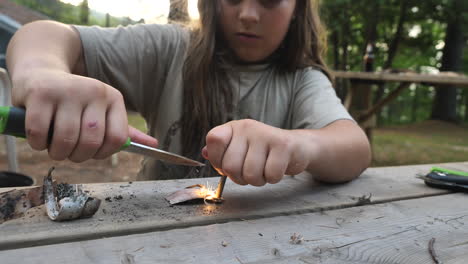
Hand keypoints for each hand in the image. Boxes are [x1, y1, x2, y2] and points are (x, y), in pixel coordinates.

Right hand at [12, 68, 156, 161]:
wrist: (40, 72)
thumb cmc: (75, 101)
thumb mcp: (102, 111)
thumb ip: (124, 130)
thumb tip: (153, 144)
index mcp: (113, 98)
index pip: (118, 139)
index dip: (103, 154)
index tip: (92, 152)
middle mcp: (94, 91)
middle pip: (91, 142)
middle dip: (78, 156)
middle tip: (68, 152)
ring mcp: (67, 90)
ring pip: (66, 140)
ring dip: (57, 153)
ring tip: (54, 146)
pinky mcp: (40, 93)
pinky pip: (38, 133)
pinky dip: (37, 143)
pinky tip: (39, 137)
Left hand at [202, 119, 310, 185]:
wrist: (297, 147)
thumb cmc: (264, 152)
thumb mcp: (240, 148)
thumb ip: (221, 152)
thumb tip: (204, 154)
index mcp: (234, 127)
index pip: (213, 140)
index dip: (217, 160)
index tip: (228, 165)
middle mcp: (248, 127)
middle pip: (230, 165)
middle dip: (240, 178)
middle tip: (250, 171)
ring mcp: (266, 135)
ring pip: (250, 174)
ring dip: (258, 180)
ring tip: (264, 170)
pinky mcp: (284, 145)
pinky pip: (271, 175)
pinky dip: (273, 178)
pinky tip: (276, 168)